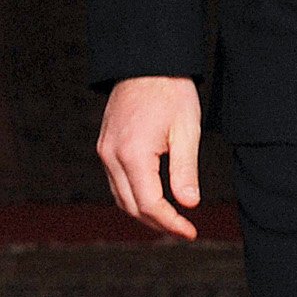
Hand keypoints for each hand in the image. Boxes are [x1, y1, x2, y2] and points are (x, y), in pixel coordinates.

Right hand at [98, 76, 203, 237]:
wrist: (146, 64)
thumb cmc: (170, 93)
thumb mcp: (187, 131)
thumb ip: (185, 170)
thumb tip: (189, 204)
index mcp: (132, 154)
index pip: (149, 204)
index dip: (170, 222)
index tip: (190, 232)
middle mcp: (111, 156)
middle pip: (131, 206)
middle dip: (157, 223)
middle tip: (184, 230)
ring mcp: (104, 151)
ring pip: (120, 197)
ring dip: (144, 213)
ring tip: (171, 220)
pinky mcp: (105, 146)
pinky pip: (116, 182)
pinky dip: (133, 196)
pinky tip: (154, 199)